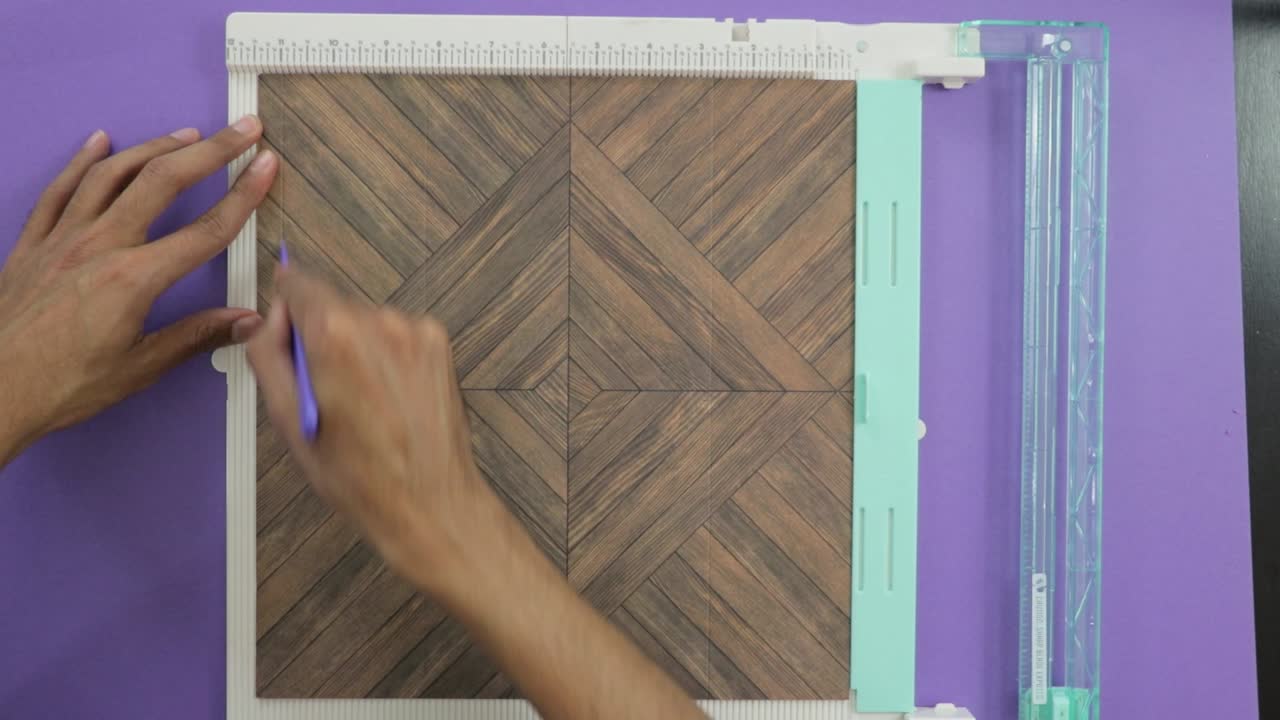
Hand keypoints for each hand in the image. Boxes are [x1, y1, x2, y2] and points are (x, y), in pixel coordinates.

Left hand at [0, 117, 277, 464]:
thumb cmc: (62, 385)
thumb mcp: (139, 369)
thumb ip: (195, 337)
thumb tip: (247, 322)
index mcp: (133, 279)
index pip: (205, 230)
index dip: (244, 195)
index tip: (266, 166)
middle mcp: (99, 246)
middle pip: (163, 181)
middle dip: (211, 150)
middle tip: (242, 129)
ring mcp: (61, 238)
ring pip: (114, 174)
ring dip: (156, 147)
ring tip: (188, 134)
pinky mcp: (32, 243)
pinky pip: (60, 189)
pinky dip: (82, 161)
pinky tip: (99, 142)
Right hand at [247, 267, 500, 597]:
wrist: (430, 503)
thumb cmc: (359, 476)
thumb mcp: (287, 421)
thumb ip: (267, 356)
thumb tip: (264, 320)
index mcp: (335, 335)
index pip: (297, 282)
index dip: (285, 308)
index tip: (284, 332)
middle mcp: (380, 321)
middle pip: (332, 305)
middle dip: (320, 336)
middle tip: (323, 390)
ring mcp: (417, 331)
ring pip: (366, 321)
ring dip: (356, 347)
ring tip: (362, 402)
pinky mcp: (440, 344)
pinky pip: (398, 335)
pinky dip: (387, 357)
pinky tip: (389, 398)